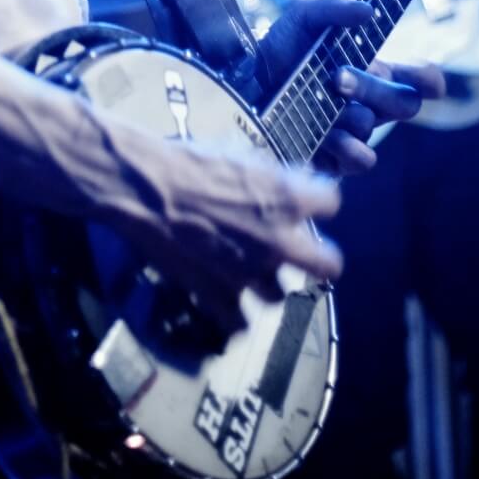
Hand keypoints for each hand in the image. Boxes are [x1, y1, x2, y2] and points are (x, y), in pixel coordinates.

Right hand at [107, 126, 344, 340]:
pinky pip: (240, 323)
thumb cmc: (189, 161)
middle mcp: (278, 241)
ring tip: (254, 271)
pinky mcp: (218, 296)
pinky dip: (236, 316)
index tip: (309, 198)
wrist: (148, 190)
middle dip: (322, 258)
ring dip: (270, 282)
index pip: (330, 202)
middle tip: (306, 252)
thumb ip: (270, 176)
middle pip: (328, 265)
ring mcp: (250, 275)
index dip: (320, 199)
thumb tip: (287, 181)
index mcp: (287, 199)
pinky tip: (230, 303)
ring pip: (280, 294)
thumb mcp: (238, 155)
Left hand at [262, 0, 445, 175]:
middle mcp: (369, 103)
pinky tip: (327, 135)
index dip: (430, 79)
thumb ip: (334, 8)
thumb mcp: (303, 18)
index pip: (419, 80)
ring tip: (321, 100)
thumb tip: (368, 11)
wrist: (240, 84)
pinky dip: (348, 147)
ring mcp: (354, 132)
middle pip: (405, 103)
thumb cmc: (280, 50)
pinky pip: (361, 160)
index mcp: (373, 70)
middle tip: (338, 75)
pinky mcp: (335, 159)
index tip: (427, 78)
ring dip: (350, 112)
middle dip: (376, 88)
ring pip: (374, 126)